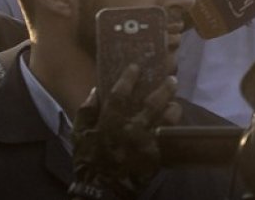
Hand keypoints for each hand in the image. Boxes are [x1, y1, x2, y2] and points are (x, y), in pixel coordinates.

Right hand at [72, 65, 180, 198]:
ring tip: (175, 99)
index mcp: (109, 122)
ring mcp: (144, 142)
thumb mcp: (79, 135)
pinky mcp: (154, 155)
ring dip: (172, 106)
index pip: (120, 94)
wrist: (101, 190)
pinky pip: (167, 136)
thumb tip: (94, 91)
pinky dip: (173, 125)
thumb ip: (85, 112)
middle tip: (171, 79)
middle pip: (151, 103)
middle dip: (162, 89)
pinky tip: (175, 118)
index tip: (136, 67)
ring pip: (165, 119)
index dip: (128, 78)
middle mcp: (129, 128)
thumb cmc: (88, 161)